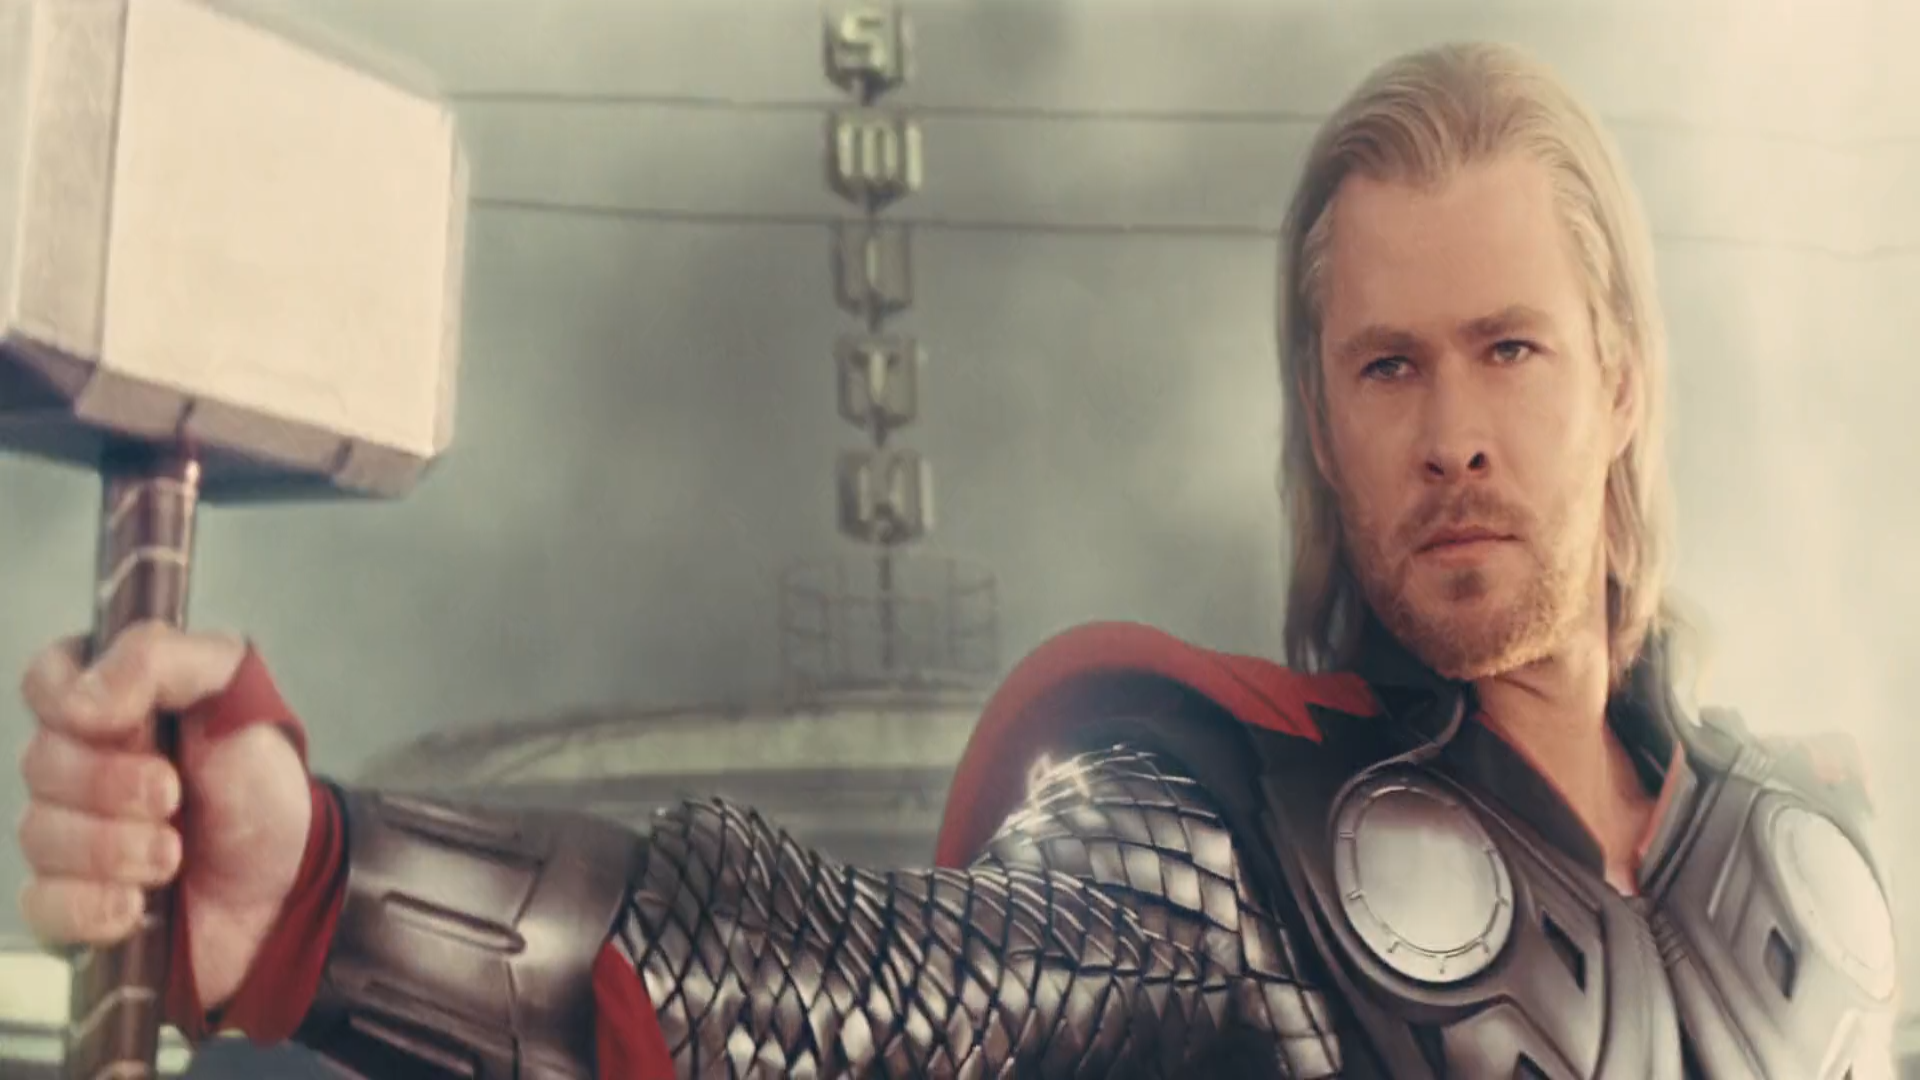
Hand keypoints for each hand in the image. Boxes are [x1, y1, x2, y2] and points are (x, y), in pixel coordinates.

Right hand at [15, 622, 310, 1009]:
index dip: (66, 700)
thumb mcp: (237, 692)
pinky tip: (138, 905)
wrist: (291, 876)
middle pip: (40, 761)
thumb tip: (84, 695)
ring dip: (113, 848)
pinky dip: (92, 904)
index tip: (124, 722)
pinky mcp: (72, 901)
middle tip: (173, 796)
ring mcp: (69, 834)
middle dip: (111, 785)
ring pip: (38, 834)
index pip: (45, 680)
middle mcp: (79, 764)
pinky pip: (42, 903)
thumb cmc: (261, 781)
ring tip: (174, 854)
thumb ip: (166, 660)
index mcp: (113, 702)